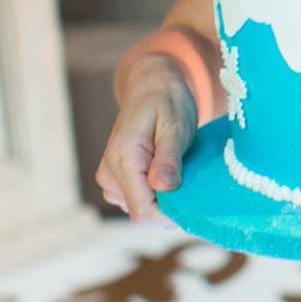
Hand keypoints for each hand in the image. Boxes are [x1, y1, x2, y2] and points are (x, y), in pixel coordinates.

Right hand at [95, 55, 196, 222]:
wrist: (150, 86)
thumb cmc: (167, 102)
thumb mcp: (175, 126)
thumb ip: (168, 158)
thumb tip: (162, 187)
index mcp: (122, 159)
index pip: (142, 211)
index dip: (169, 215)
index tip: (191, 203)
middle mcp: (109, 172)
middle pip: (143, 212)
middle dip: (169, 204)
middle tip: (187, 176)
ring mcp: (109, 178)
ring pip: (141, 208)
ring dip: (162, 197)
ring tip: (175, 168)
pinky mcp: (114, 180)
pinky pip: (137, 200)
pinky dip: (154, 192)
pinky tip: (164, 171)